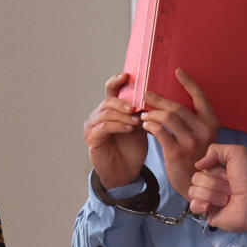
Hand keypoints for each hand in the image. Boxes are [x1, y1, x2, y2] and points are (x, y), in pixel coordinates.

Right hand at [83, 73, 146, 188]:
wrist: (126, 172)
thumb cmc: (133, 149)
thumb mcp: (141, 127)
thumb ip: (143, 112)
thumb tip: (155, 96)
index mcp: (111, 109)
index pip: (111, 90)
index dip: (116, 81)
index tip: (127, 75)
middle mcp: (99, 115)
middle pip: (108, 101)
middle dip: (122, 102)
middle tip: (136, 106)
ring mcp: (93, 126)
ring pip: (105, 113)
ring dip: (122, 115)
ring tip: (136, 119)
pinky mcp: (92, 139)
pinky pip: (104, 128)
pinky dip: (117, 126)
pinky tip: (129, 128)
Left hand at [141, 68, 219, 199]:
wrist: (195, 183)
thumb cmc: (196, 157)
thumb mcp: (201, 136)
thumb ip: (191, 121)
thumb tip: (170, 102)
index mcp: (211, 123)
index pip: (200, 96)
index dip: (188, 82)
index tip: (177, 71)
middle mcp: (203, 131)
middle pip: (176, 107)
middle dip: (158, 99)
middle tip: (146, 94)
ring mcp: (191, 142)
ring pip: (167, 117)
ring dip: (152, 113)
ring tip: (144, 113)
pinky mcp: (177, 152)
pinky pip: (159, 132)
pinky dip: (150, 125)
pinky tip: (145, 124)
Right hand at [188, 144, 246, 234]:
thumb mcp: (237, 153)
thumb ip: (215, 150)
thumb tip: (198, 164)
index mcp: (217, 170)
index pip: (201, 166)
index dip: (214, 169)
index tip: (228, 174)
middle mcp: (212, 183)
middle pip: (196, 178)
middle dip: (215, 183)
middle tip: (230, 187)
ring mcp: (208, 199)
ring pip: (194, 191)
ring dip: (214, 194)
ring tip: (228, 198)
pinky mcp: (207, 213)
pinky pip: (193, 206)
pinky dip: (201, 205)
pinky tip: (211, 206)